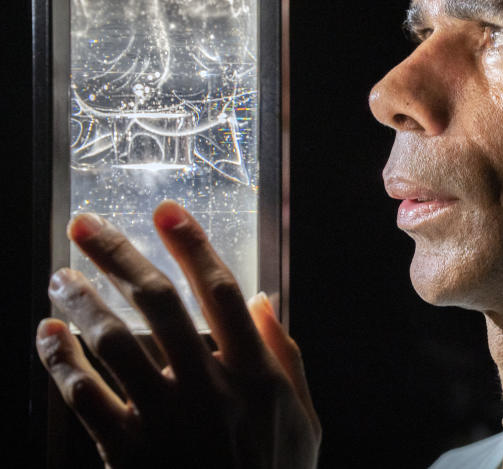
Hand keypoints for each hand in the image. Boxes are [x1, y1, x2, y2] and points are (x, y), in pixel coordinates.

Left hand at [36, 200, 321, 467]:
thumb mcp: (302, 419)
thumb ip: (284, 357)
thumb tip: (262, 301)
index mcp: (255, 374)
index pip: (221, 292)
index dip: (193, 246)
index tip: (166, 210)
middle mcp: (208, 389)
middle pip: (158, 304)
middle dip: (118, 256)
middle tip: (85, 225)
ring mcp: (164, 422)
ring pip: (113, 343)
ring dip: (81, 302)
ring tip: (61, 277)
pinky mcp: (126, 455)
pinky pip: (83, 399)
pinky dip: (60, 363)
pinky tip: (48, 336)